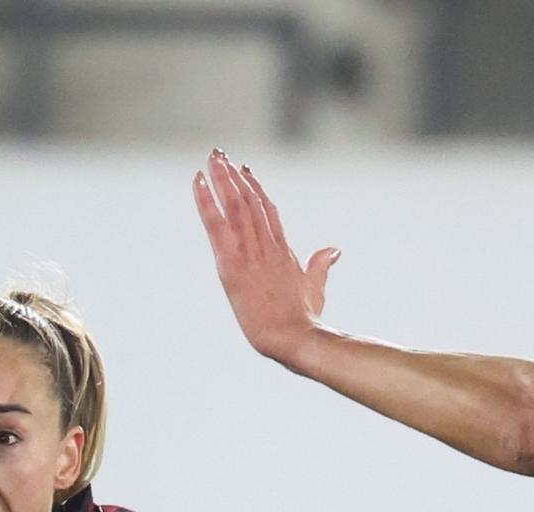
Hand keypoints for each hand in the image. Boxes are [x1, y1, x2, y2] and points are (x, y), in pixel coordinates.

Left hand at [193, 149, 339, 365]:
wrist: (293, 335)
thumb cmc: (305, 319)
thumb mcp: (315, 287)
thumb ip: (321, 265)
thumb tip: (334, 249)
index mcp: (283, 250)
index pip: (267, 210)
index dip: (255, 188)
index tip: (245, 170)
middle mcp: (265, 245)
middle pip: (248, 200)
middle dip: (234, 176)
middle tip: (220, 154)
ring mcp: (248, 252)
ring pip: (234, 205)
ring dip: (221, 179)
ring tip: (213, 157)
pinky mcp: (231, 263)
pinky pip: (215, 224)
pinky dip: (205, 200)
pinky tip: (198, 180)